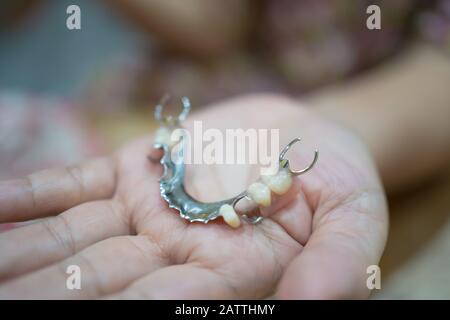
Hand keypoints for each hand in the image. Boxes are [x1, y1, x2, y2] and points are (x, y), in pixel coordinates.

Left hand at [0, 94, 387, 298]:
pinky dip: (32, 195)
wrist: (308, 137)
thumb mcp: (355, 221)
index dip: (126, 310)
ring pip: (76, 240)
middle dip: (51, 294)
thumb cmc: (339, 183)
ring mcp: (148, 211)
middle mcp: (176, 252)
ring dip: (25, 254)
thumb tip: (312, 306)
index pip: (169, 305)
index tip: (74, 312)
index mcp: (227, 277)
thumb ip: (335, 265)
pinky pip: (74, 186)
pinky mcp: (132, 171)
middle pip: (104, 282)